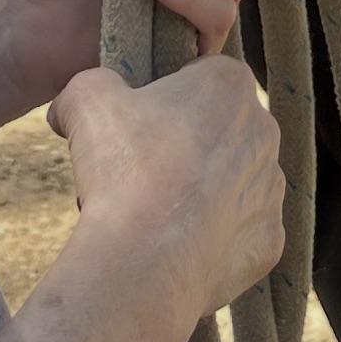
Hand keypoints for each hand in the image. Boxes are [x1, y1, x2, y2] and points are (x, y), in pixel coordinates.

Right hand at [49, 57, 285, 337]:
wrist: (146, 261)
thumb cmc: (124, 170)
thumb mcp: (87, 100)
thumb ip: (87, 85)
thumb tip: (68, 108)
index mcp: (231, 85)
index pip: (198, 79)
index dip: (162, 101)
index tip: (136, 127)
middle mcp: (265, 131)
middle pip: (216, 132)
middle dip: (184, 148)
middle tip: (139, 175)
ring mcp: (272, 189)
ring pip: (232, 183)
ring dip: (202, 193)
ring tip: (154, 216)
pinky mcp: (270, 240)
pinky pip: (240, 233)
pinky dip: (213, 240)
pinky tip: (178, 247)